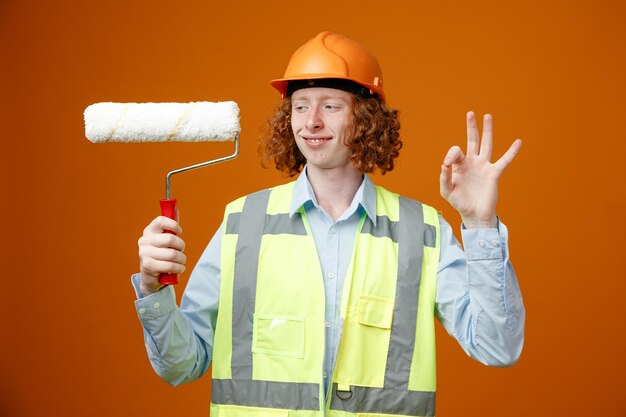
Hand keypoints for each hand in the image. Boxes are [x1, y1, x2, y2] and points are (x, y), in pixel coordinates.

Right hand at [138, 216, 185, 294]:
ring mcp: (144, 253)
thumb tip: (176, 209)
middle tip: (181, 251)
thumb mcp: (165, 239)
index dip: (173, 225)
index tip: (179, 231)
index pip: (161, 221)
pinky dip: (178, 268)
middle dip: (181, 246)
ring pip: (172, 254)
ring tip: (181, 262)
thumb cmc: (161, 255)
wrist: (152, 276)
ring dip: (181, 259)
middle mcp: (144, 241)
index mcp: (149, 231)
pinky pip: (170, 266)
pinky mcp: (148, 266)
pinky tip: (178, 268)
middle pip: (170, 239)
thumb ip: (171, 226)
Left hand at [439, 111, 521, 227]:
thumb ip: (444, 178)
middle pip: (472, 140)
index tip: (447, 164)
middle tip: (470, 113)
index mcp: (459, 166)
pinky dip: (512, 151)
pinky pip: (505, 160)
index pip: (455, 151)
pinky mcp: (494, 173)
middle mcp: (472, 162)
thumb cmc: (460, 202)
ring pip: (487, 144)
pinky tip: (518, 141)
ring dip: (487, 130)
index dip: (451, 154)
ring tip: (488, 116)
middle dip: (471, 127)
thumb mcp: (447, 192)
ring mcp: (484, 166)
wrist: (474, 214)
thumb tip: (444, 164)